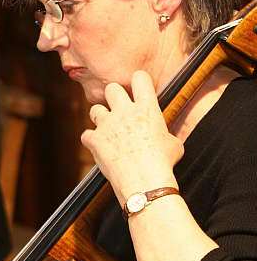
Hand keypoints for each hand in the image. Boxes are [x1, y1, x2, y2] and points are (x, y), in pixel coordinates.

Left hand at [80, 71, 182, 205]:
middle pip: (112, 88)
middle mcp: (125, 111)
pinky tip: (99, 148)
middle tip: (119, 110)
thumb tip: (164, 137)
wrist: (145, 183)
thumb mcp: (174, 144)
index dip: (138, 81)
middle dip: (114, 97)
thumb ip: (164, 134)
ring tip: (108, 130)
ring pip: (95, 109)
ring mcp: (107, 125)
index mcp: (147, 108)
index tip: (137, 90)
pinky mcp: (95, 140)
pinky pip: (86, 134)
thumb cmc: (163, 164)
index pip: (139, 77)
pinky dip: (91, 141)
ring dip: (100, 118)